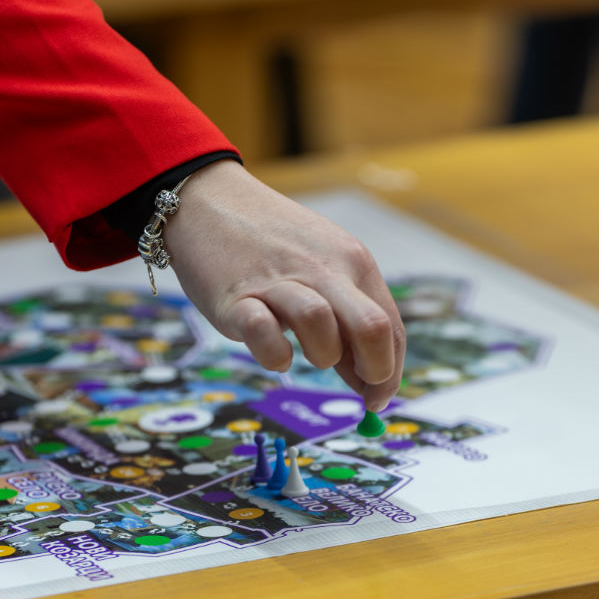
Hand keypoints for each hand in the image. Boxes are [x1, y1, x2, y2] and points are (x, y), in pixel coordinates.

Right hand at [165, 160, 404, 411]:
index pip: (390, 327)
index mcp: (351, 261)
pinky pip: (264, 334)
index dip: (390, 373)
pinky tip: (272, 349)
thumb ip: (347, 317)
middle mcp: (322, 269)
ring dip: (321, 355)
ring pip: (321, 326)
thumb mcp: (322, 267)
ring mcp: (278, 282)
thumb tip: (370, 382)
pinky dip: (275, 355)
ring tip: (305, 352)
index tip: (376, 397)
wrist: (207, 200)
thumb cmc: (269, 244)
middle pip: (373, 327)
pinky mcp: (236, 299)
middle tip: (359, 387)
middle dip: (375, 371)